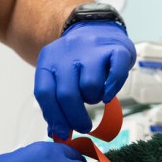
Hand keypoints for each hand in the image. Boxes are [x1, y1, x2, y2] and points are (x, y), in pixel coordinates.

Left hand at [34, 21, 135, 139]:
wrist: (95, 26)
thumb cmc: (76, 60)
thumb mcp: (58, 74)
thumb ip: (55, 102)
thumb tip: (56, 134)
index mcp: (49, 60)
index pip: (45, 93)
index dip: (54, 117)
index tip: (63, 132)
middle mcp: (68, 54)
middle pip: (67, 94)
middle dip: (76, 117)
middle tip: (83, 126)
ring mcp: (92, 50)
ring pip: (90, 85)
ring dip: (93, 99)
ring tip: (94, 97)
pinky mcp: (115, 50)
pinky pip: (115, 75)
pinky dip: (113, 89)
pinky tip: (109, 93)